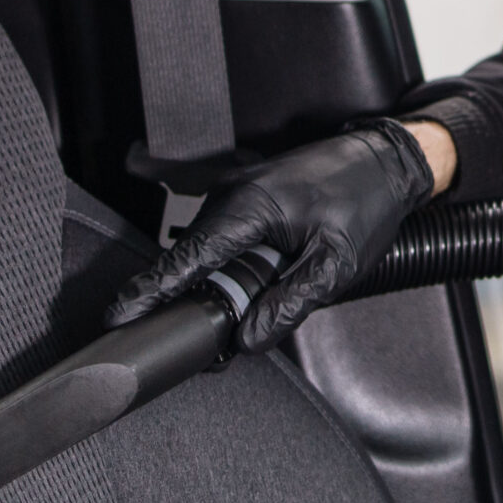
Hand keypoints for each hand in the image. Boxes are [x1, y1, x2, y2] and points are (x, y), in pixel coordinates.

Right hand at [103, 118, 438, 350]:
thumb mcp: (337, 262)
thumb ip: (291, 302)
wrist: (384, 160)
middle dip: (178, 300)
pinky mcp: (244, 201)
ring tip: (219, 323)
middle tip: (178, 342)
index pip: (185, 258)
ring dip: (206, 286)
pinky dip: (220, 268)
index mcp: (249, 208)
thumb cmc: (366, 201)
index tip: (119, 315)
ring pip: (203, 252)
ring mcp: (235, 195)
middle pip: (188, 260)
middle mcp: (232, 197)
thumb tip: (250, 339)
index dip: (149, 291)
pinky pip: (218, 241)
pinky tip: (237, 291)